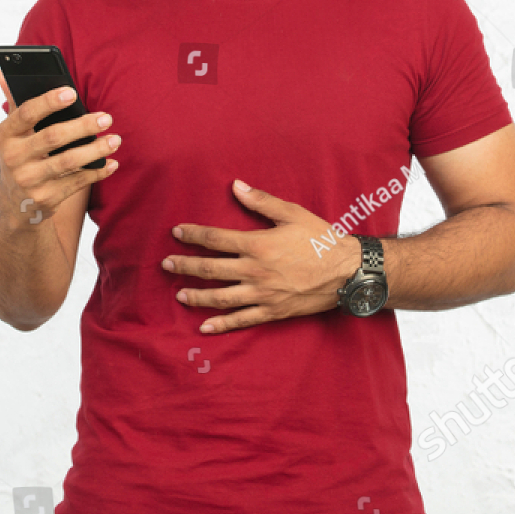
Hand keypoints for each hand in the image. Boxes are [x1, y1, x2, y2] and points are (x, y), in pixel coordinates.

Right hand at [0, 73, 119, 227]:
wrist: (14, 203)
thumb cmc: (21, 154)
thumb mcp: (13, 132)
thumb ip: (15, 102)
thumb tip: (4, 72)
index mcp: (5, 134)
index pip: (26, 113)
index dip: (49, 102)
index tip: (72, 92)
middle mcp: (13, 158)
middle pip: (53, 137)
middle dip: (83, 126)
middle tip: (107, 118)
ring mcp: (29, 180)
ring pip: (68, 162)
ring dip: (95, 150)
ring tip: (115, 140)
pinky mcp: (45, 198)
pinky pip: (76, 183)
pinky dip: (96, 172)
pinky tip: (111, 163)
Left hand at [164, 179, 362, 332]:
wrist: (348, 272)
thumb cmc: (321, 239)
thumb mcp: (292, 214)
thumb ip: (261, 201)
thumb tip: (236, 186)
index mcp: (257, 244)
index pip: (215, 238)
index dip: (193, 235)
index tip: (177, 233)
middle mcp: (255, 271)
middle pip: (211, 269)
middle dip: (185, 266)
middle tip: (166, 264)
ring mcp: (262, 294)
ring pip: (220, 297)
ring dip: (197, 296)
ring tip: (179, 294)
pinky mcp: (272, 311)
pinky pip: (241, 320)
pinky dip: (221, 325)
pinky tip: (204, 327)